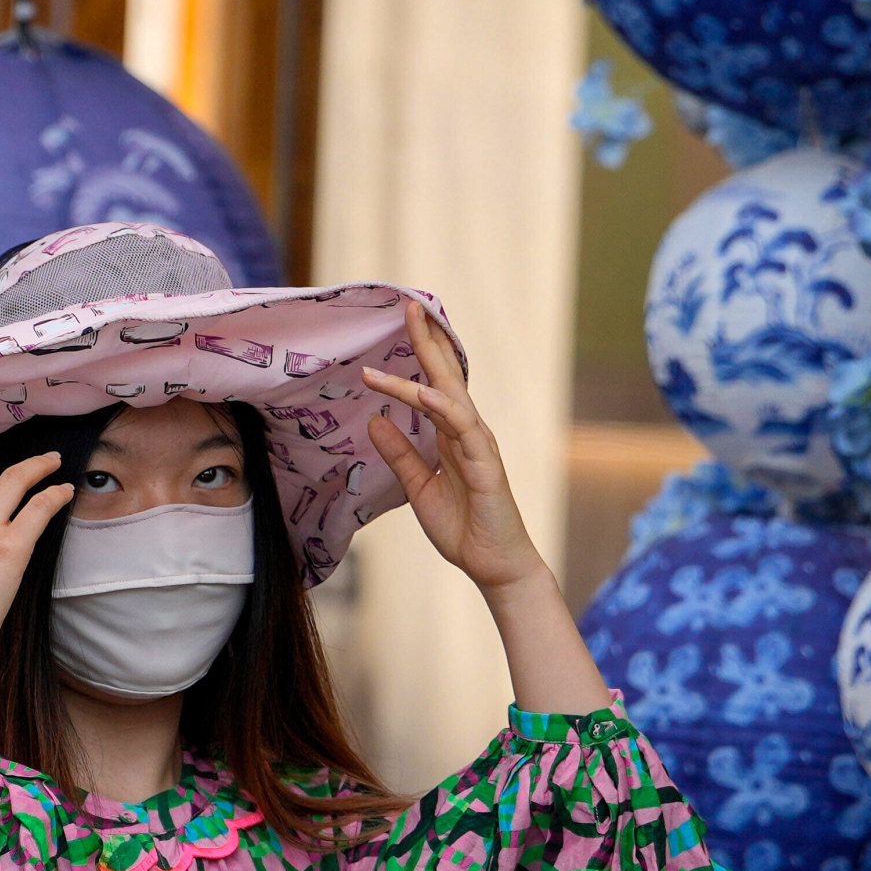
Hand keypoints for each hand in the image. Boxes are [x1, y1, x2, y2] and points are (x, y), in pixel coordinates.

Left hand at [362, 302, 550, 596]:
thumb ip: (400, 454)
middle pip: (447, 376)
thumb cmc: (462, 527)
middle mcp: (467, 431)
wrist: (494, 565)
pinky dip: (444, 407)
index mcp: (452, 435)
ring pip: (451, 395)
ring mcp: (479, 444)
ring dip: (430, 363)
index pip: (434, 385)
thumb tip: (376, 420)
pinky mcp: (486, 464)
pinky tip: (424, 392)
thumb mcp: (417, 487)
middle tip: (410, 305)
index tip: (402, 322)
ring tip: (410, 332)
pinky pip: (464, 428)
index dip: (421, 353)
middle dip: (429, 340)